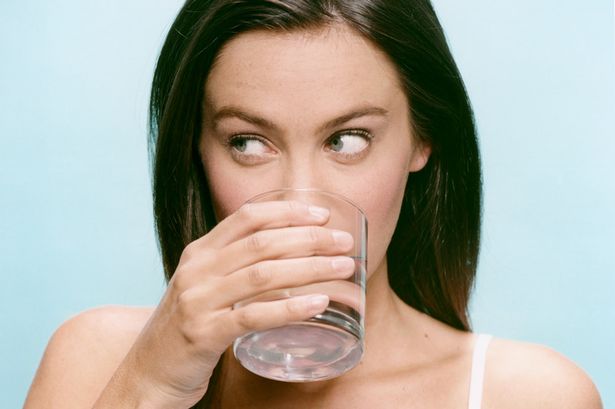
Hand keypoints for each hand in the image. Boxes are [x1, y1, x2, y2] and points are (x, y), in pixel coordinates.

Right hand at [111, 200, 355, 407]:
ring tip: (344, 268)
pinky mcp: (204, 333)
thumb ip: (234, 266)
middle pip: (262, 242)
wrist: (148, 371)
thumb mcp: (203, 285)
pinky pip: (254, 315)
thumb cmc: (187, 326)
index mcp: (199, 252)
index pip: (247, 217)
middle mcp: (198, 270)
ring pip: (263, 274)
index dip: (287, 211)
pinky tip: (319, 303)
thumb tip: (290, 252)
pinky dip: (291, 308)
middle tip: (344, 242)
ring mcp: (198, 300)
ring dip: (310, 268)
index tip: (321, 214)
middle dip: (310, 238)